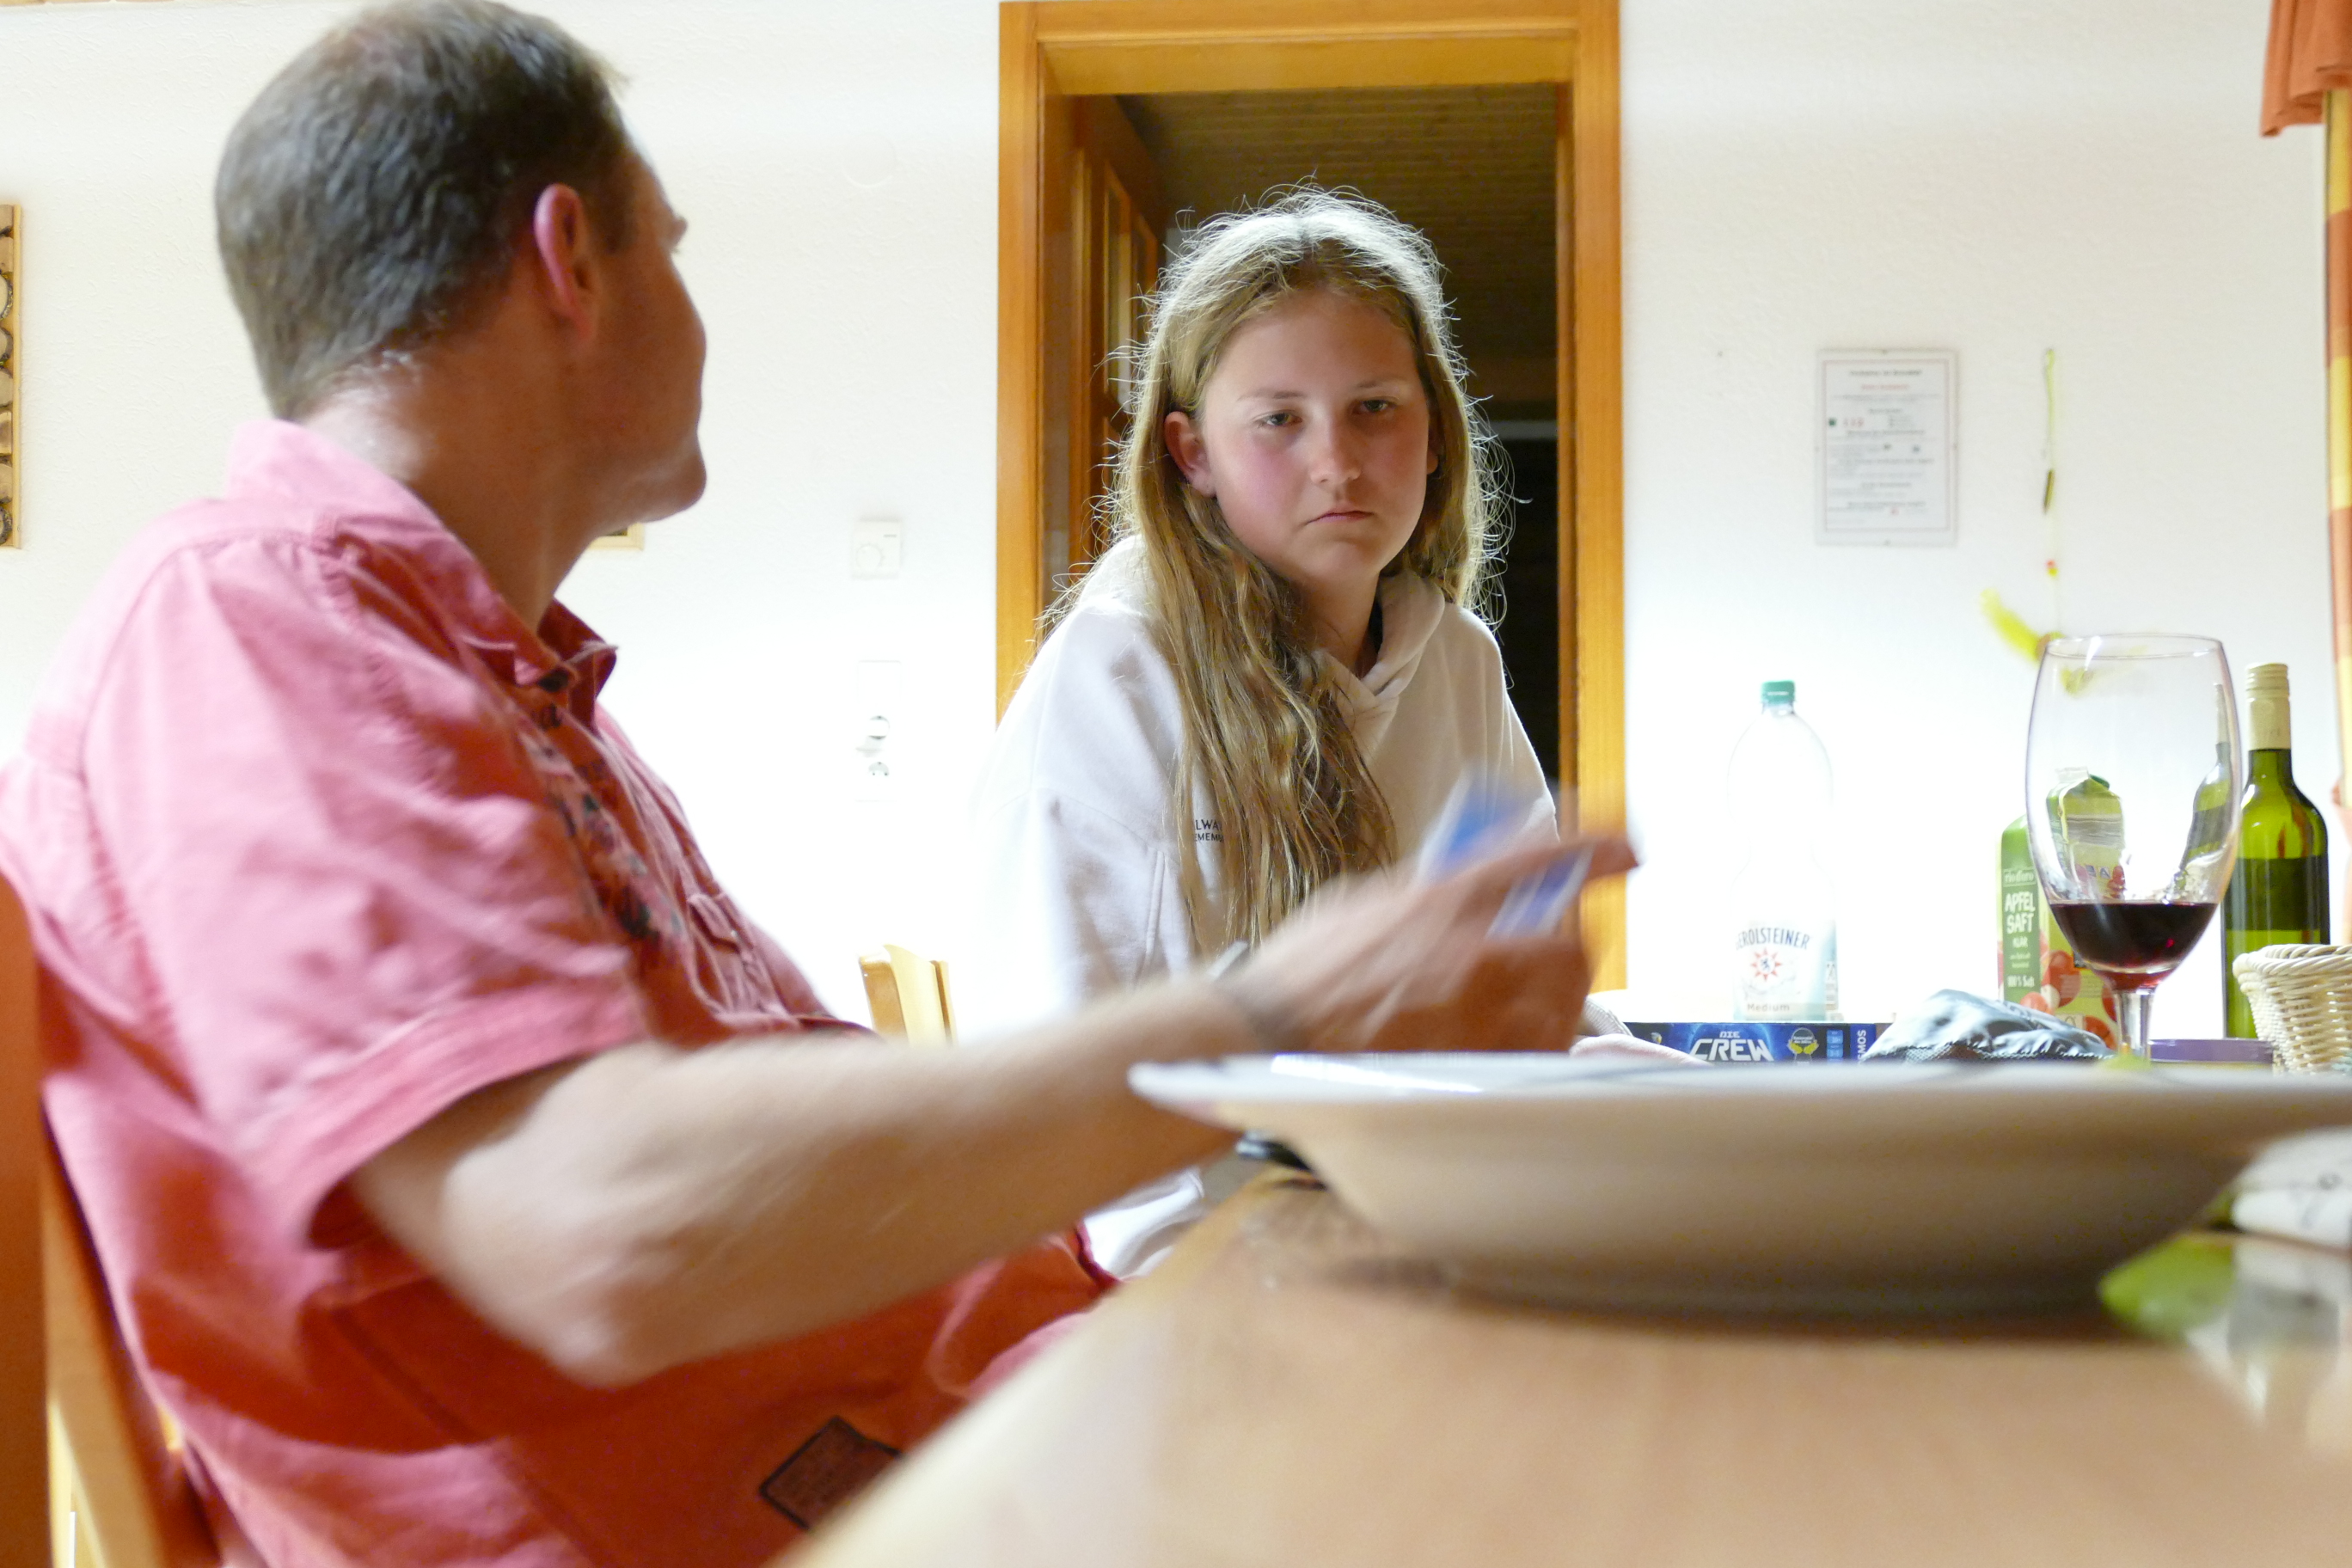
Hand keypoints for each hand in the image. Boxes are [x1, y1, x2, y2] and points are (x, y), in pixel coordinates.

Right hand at [1222, 834, 1636, 1055]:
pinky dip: (1535, 1043)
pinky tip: (1516, 1040)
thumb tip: (1462, 885)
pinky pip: (1533, 1053)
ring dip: (1559, 996)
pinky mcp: (1473, 1067)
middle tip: (1565, 944)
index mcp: (1442, 899)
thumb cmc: (1300, 975)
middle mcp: (1472, 953)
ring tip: (1537, 997)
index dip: (1594, 847)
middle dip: (1577, 942)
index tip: (1623, 848)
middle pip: (1571, 942)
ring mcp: (1478, 1017)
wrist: (1267, 1039)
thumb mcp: (1362, 903)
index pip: (1541, 856)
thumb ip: (1423, 892)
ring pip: (1562, 1004)